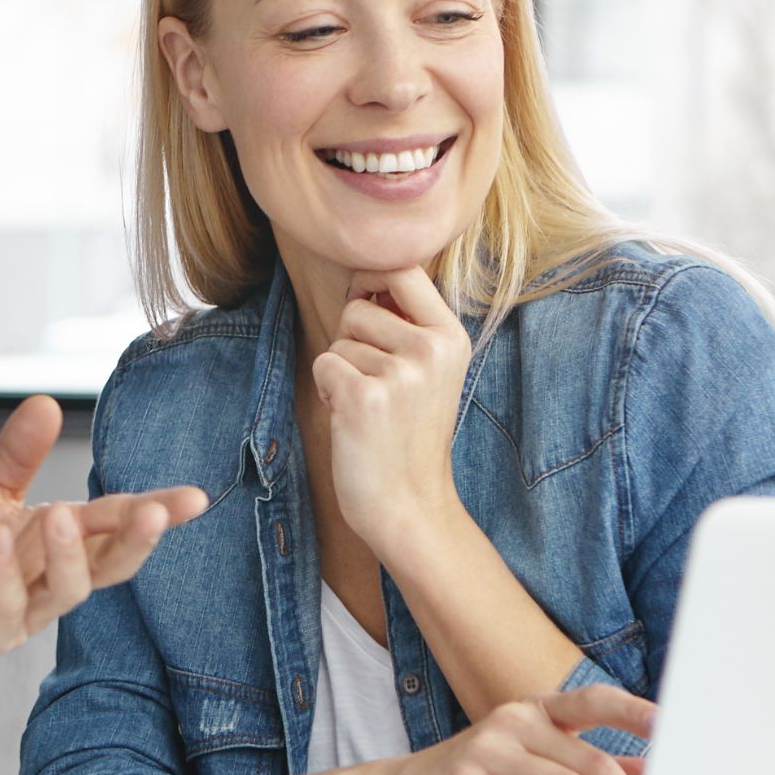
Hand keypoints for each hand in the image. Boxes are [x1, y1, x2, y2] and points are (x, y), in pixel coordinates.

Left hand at [0, 395, 207, 690]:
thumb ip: (18, 455)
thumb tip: (48, 401)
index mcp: (62, 540)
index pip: (116, 524)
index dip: (157, 512)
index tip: (195, 498)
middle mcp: (53, 577)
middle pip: (110, 565)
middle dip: (137, 540)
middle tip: (155, 512)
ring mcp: (25, 610)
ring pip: (67, 590)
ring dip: (68, 554)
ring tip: (61, 514)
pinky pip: (5, 606)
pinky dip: (3, 573)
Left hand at [309, 267, 471, 552]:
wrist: (410, 504)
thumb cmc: (407, 435)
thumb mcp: (428, 371)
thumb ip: (406, 324)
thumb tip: (365, 275)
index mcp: (451, 336)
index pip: (403, 269)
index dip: (371, 279)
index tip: (365, 301)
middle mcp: (431, 349)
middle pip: (357, 307)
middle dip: (351, 341)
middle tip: (375, 385)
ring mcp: (400, 373)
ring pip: (337, 341)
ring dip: (341, 373)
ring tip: (368, 408)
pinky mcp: (364, 397)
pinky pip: (323, 365)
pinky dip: (328, 391)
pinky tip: (352, 420)